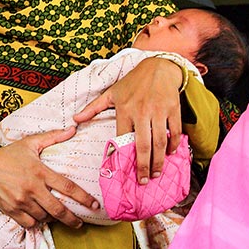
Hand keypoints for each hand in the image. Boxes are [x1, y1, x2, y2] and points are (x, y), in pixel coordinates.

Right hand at [0, 129, 90, 228]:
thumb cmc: (8, 155)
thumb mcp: (29, 143)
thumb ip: (52, 137)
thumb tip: (73, 129)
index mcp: (39, 172)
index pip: (67, 187)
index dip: (83, 198)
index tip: (94, 204)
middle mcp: (32, 188)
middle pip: (58, 209)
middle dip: (72, 219)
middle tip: (80, 223)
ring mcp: (21, 201)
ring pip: (44, 217)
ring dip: (52, 218)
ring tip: (54, 215)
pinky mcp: (12, 210)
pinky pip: (30, 223)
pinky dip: (36, 222)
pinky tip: (39, 217)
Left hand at [74, 57, 182, 182]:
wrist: (158, 67)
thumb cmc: (133, 82)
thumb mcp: (111, 93)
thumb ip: (93, 108)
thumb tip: (75, 120)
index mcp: (124, 110)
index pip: (123, 138)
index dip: (124, 156)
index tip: (125, 171)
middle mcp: (141, 112)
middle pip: (142, 145)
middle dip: (143, 166)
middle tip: (143, 181)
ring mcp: (158, 111)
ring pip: (159, 141)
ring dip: (158, 160)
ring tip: (156, 173)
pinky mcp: (173, 109)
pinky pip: (174, 131)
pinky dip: (173, 145)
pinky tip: (170, 154)